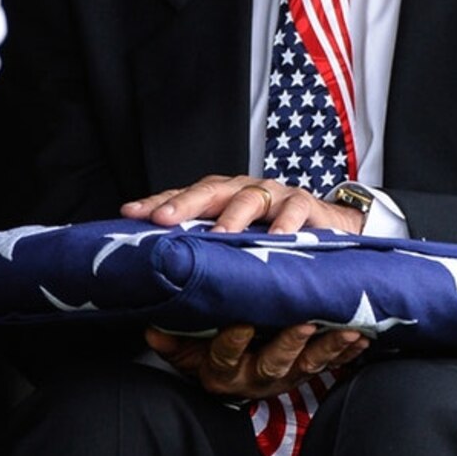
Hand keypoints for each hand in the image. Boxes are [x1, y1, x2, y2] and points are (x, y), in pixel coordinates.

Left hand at [122, 175, 364, 234]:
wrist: (326, 224)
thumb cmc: (270, 232)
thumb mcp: (235, 238)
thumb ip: (205, 246)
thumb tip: (163, 266)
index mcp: (220, 195)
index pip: (183, 195)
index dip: (157, 203)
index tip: (130, 213)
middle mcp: (242, 189)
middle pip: (209, 191)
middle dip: (184, 204)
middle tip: (163, 220)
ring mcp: (273, 194)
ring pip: (249, 199)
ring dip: (232, 218)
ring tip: (219, 237)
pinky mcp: (304, 204)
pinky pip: (294, 211)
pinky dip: (286, 224)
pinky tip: (278, 238)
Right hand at [146, 323, 368, 400]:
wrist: (229, 378)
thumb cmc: (205, 354)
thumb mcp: (183, 351)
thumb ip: (170, 342)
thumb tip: (153, 329)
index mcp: (222, 370)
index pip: (226, 356)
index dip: (234, 341)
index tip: (242, 322)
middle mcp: (255, 377)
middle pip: (273, 363)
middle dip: (290, 343)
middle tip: (304, 322)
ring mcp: (284, 376)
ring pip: (308, 365)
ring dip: (329, 348)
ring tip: (348, 331)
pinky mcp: (306, 372)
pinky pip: (330, 365)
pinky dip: (347, 351)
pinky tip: (363, 337)